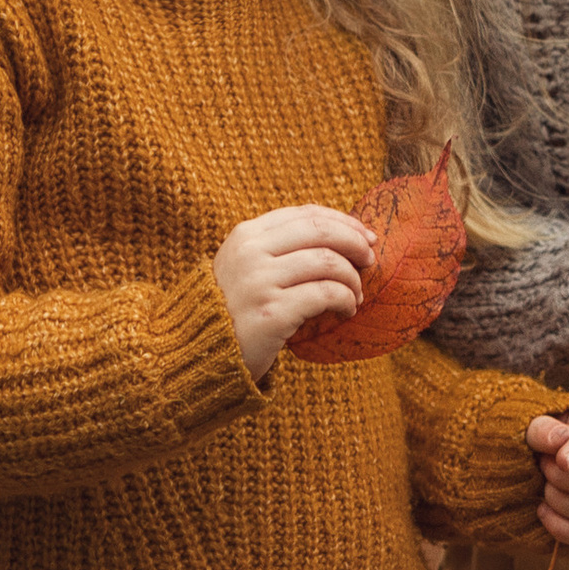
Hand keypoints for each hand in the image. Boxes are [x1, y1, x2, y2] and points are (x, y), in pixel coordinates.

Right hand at [215, 206, 374, 381]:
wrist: (198, 355)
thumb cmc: (233, 310)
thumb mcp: (247, 267)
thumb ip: (280, 247)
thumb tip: (343, 233)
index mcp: (246, 235)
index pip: (307, 214)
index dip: (344, 222)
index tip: (366, 236)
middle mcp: (251, 253)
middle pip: (321, 232)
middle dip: (355, 243)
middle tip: (370, 261)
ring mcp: (259, 282)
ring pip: (328, 263)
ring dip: (352, 279)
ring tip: (356, 296)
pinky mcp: (271, 313)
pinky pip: (325, 294)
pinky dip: (346, 300)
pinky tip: (347, 310)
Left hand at [529, 405, 568, 546]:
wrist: (525, 465)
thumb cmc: (532, 439)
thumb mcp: (531, 426)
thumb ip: (542, 428)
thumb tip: (562, 438)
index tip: (561, 460)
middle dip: (565, 478)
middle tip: (543, 468)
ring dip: (560, 500)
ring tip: (543, 488)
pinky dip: (563, 528)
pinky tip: (542, 511)